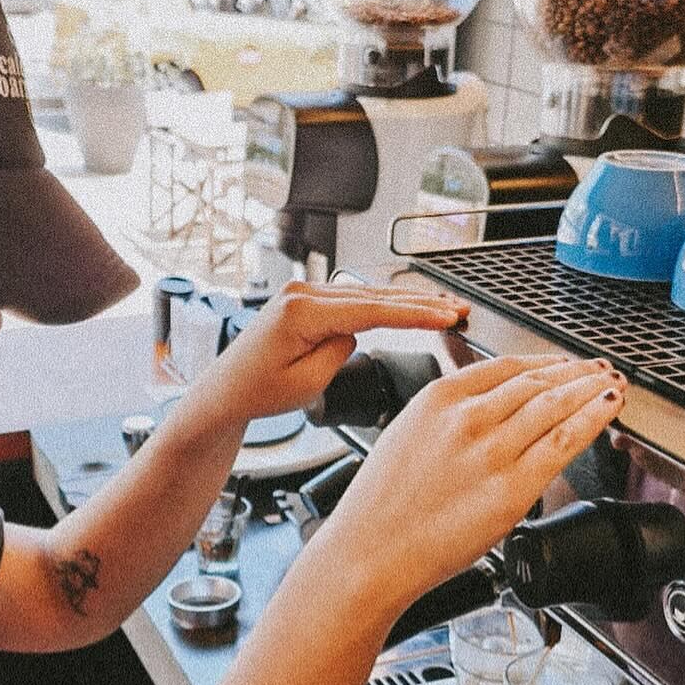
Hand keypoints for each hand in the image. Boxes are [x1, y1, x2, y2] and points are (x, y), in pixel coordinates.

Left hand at [207, 280, 470, 422]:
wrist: (226, 391)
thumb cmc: (258, 391)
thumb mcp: (308, 382)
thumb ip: (341, 352)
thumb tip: (357, 333)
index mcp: (303, 310)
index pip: (373, 309)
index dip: (415, 314)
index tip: (447, 317)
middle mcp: (302, 293)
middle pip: (375, 295)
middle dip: (420, 303)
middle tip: (458, 309)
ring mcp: (303, 293)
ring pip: (367, 294)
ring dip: (405, 302)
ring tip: (442, 308)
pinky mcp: (305, 301)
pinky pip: (352, 299)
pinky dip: (381, 305)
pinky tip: (406, 307)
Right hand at [318, 353, 626, 620]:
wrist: (370, 553)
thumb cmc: (380, 509)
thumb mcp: (405, 435)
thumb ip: (447, 417)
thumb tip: (486, 411)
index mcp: (438, 398)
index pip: (506, 366)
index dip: (545, 362)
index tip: (562, 364)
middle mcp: (468, 417)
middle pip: (537, 382)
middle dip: (576, 372)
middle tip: (599, 369)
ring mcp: (492, 451)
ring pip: (557, 405)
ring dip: (591, 389)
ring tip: (611, 385)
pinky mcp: (512, 487)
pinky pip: (564, 442)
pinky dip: (593, 419)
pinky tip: (608, 408)